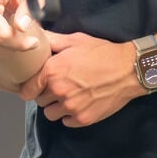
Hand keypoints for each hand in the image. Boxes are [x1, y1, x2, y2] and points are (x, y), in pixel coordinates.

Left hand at [18, 31, 141, 127]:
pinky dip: (70, 116)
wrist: (129, 70)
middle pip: (39, 101)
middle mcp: (59, 91)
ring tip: (68, 97)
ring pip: (50, 114)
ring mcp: (71, 107)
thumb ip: (52, 41)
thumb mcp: (75, 41)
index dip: (29, 88)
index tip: (34, 87)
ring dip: (56, 107)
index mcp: (52, 71)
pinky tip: (79, 104)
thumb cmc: (102, 53)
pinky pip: (66, 122)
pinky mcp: (83, 118)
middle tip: (58, 86)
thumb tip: (35, 35)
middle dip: (45, 95)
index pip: (27, 89)